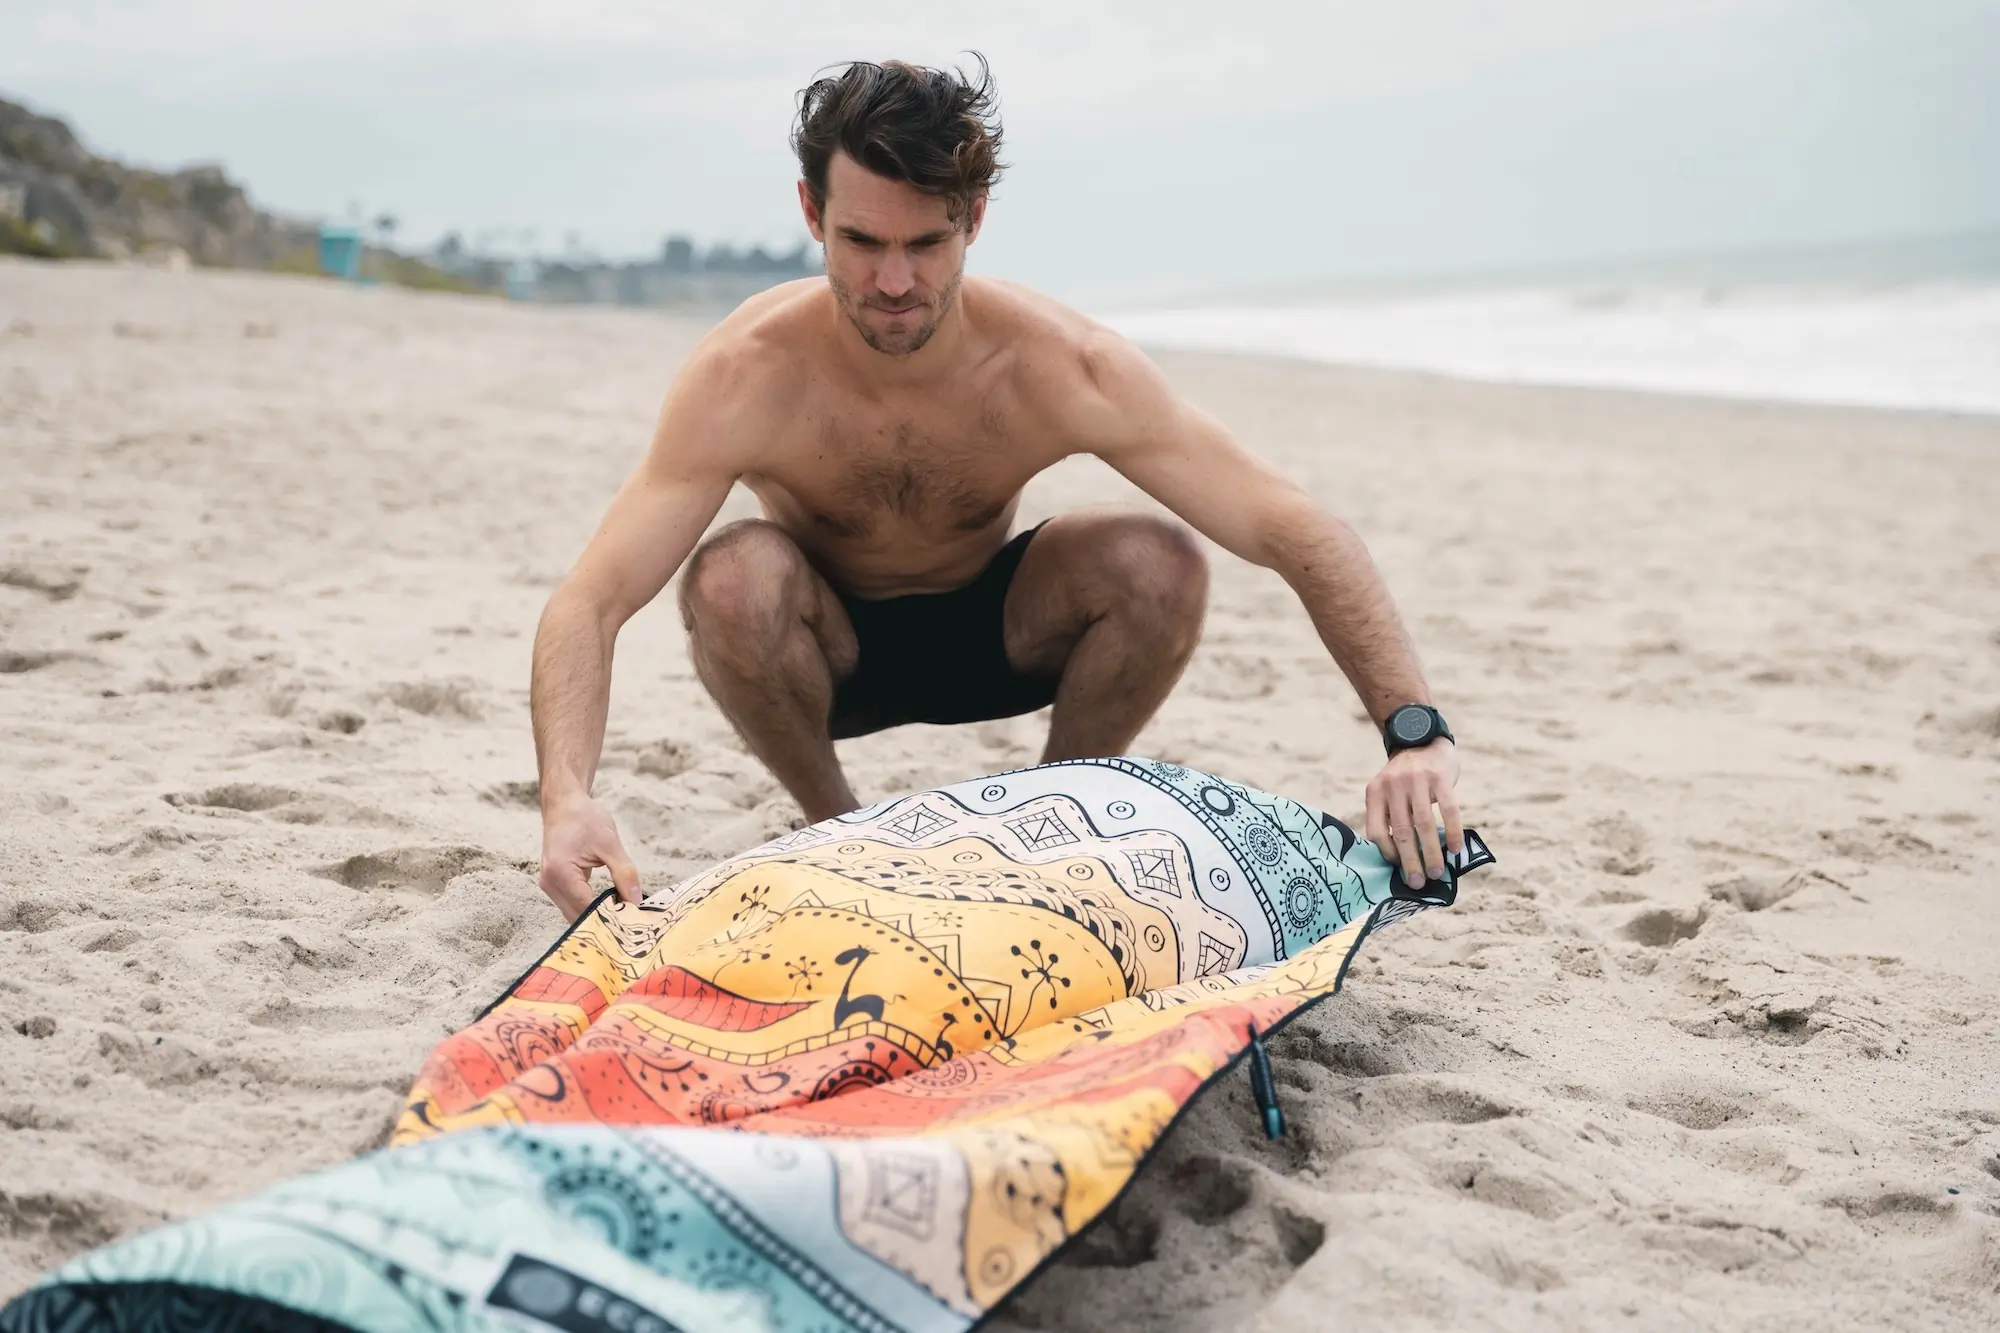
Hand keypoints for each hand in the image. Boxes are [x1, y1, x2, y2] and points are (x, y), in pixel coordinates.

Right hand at [538, 791, 640, 920]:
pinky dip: (590, 908)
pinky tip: (611, 907)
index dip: (610, 917)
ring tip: (623, 917)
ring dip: (597, 917)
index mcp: (561, 873)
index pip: (587, 908)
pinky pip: (572, 904)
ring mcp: (549, 885)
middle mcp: (550, 884)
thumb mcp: (610, 843)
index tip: (634, 923)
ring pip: (574, 914)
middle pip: (578, 917)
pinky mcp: (554, 884)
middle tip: (632, 925)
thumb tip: (636, 901)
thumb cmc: (585, 819)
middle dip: (604, 922)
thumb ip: (624, 873)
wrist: (564, 804)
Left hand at [1364, 740, 1462, 890]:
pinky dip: (1453, 832)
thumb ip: (1389, 816)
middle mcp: (1393, 786)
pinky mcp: (1440, 778)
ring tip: (1437, 872)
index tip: (1398, 870)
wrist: (1422, 738)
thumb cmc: (1405, 777)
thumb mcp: (1387, 790)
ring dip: (1431, 853)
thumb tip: (1400, 859)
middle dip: (1410, 861)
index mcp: (1375, 793)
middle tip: (1418, 883)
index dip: (1387, 853)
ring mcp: (1417, 781)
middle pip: (1401, 831)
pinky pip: (1448, 810)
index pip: (1376, 831)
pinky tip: (1455, 849)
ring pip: (1423, 824)